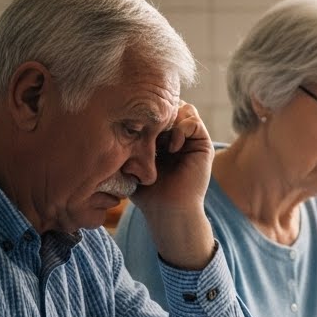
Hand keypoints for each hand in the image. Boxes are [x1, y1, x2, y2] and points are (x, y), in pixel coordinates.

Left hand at [131, 102, 216, 268]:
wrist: (167, 210)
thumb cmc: (147, 192)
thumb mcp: (131, 161)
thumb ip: (128, 140)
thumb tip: (113, 115)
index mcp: (161, 139)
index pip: (155, 110)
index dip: (144, 111)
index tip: (131, 124)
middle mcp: (177, 136)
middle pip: (169, 105)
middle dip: (157, 113)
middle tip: (144, 127)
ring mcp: (191, 140)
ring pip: (183, 109)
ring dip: (169, 120)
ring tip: (159, 139)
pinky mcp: (203, 145)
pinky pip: (193, 121)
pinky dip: (181, 129)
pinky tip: (171, 147)